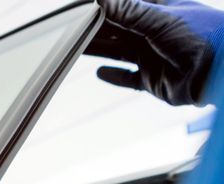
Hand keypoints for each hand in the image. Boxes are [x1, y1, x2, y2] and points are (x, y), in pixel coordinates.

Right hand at [87, 0, 223, 105]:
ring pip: (118, 51)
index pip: (126, 4)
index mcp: (160, 10)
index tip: (81, 7)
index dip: (105, 6)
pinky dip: (114, 76)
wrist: (220, 72)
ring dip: (99, 49)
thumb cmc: (201, 36)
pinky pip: (128, 78)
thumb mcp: (159, 18)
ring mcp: (153, 55)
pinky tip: (100, 72)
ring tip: (75, 47)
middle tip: (71, 28)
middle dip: (96, 28)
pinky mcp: (152, 79)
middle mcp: (155, 32)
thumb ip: (127, 10)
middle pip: (118, 29)